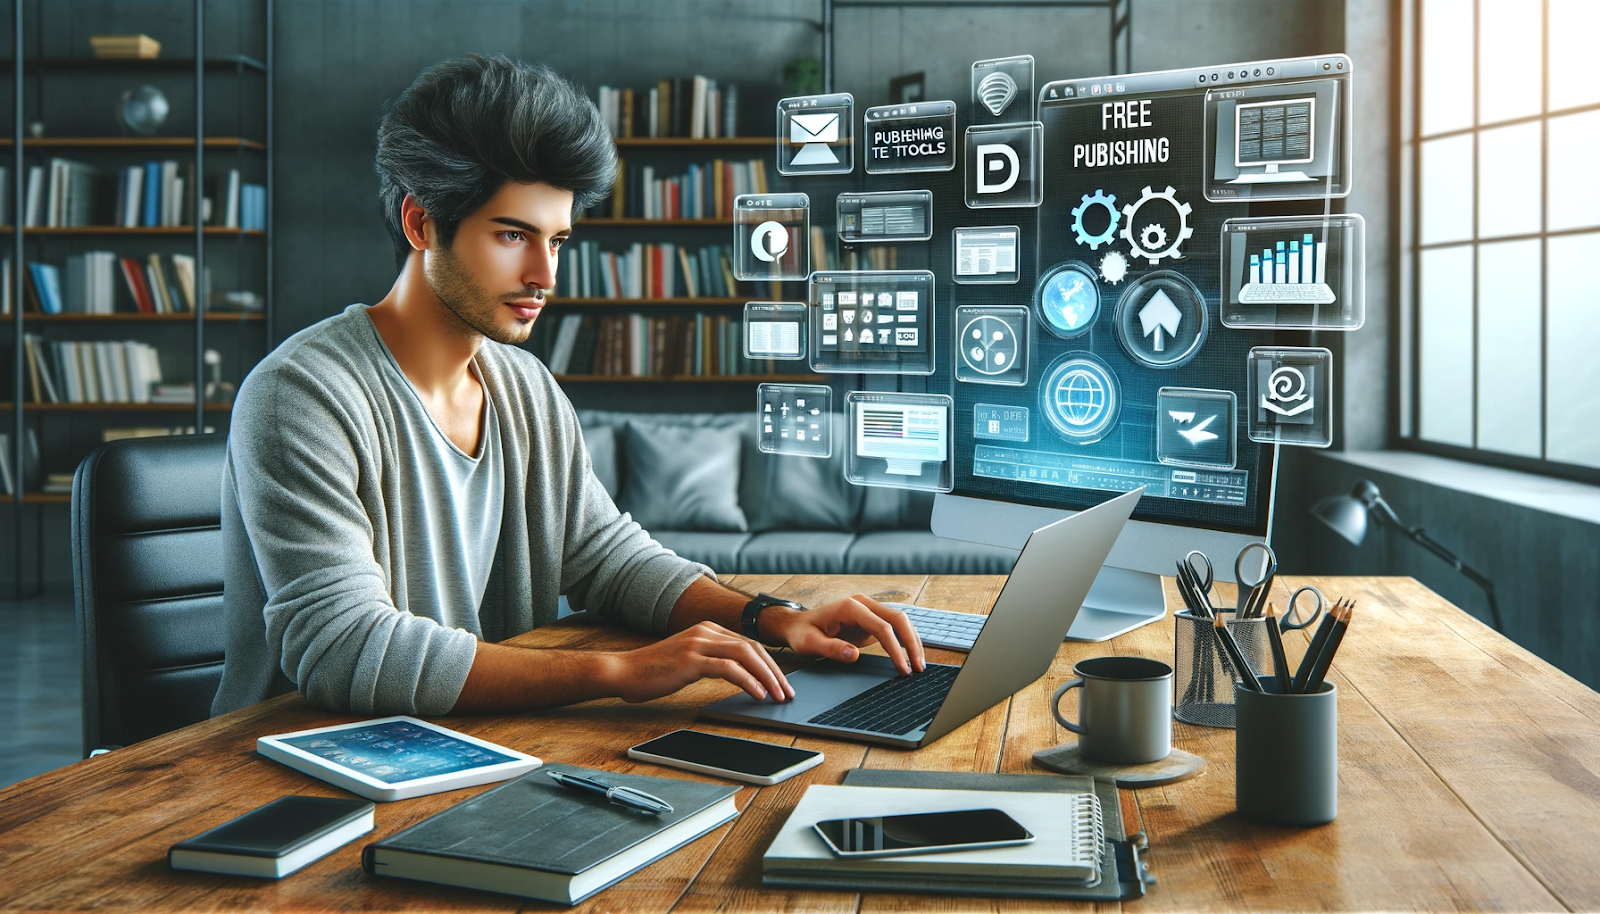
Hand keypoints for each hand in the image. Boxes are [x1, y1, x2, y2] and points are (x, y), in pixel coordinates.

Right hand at [606, 622, 793, 703]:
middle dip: (774, 671)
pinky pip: (728, 668)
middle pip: (753, 648)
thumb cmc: (653, 671)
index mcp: (708, 629)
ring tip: (776, 695)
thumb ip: (711, 660)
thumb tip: (739, 676)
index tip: (780, 683)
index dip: (769, 664)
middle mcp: (706, 631)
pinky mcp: (691, 660)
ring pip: (746, 655)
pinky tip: (757, 694)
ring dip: (766, 677)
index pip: (749, 644)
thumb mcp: (688, 660)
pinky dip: (748, 681)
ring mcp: (699, 643)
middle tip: (786, 692)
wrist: (623, 671)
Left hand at [763, 594, 925, 674]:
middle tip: (919, 668)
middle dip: (912, 643)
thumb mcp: (809, 643)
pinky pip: (894, 628)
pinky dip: (905, 641)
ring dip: (912, 641)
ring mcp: (868, 610)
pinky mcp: (870, 620)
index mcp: (850, 607)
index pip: (882, 627)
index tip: (902, 668)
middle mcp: (863, 604)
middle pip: (898, 619)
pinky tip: (911, 656)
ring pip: (900, 621)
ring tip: (919, 665)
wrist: (796, 624)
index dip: (895, 648)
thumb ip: (830, 648)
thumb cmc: (801, 633)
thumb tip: (853, 654)